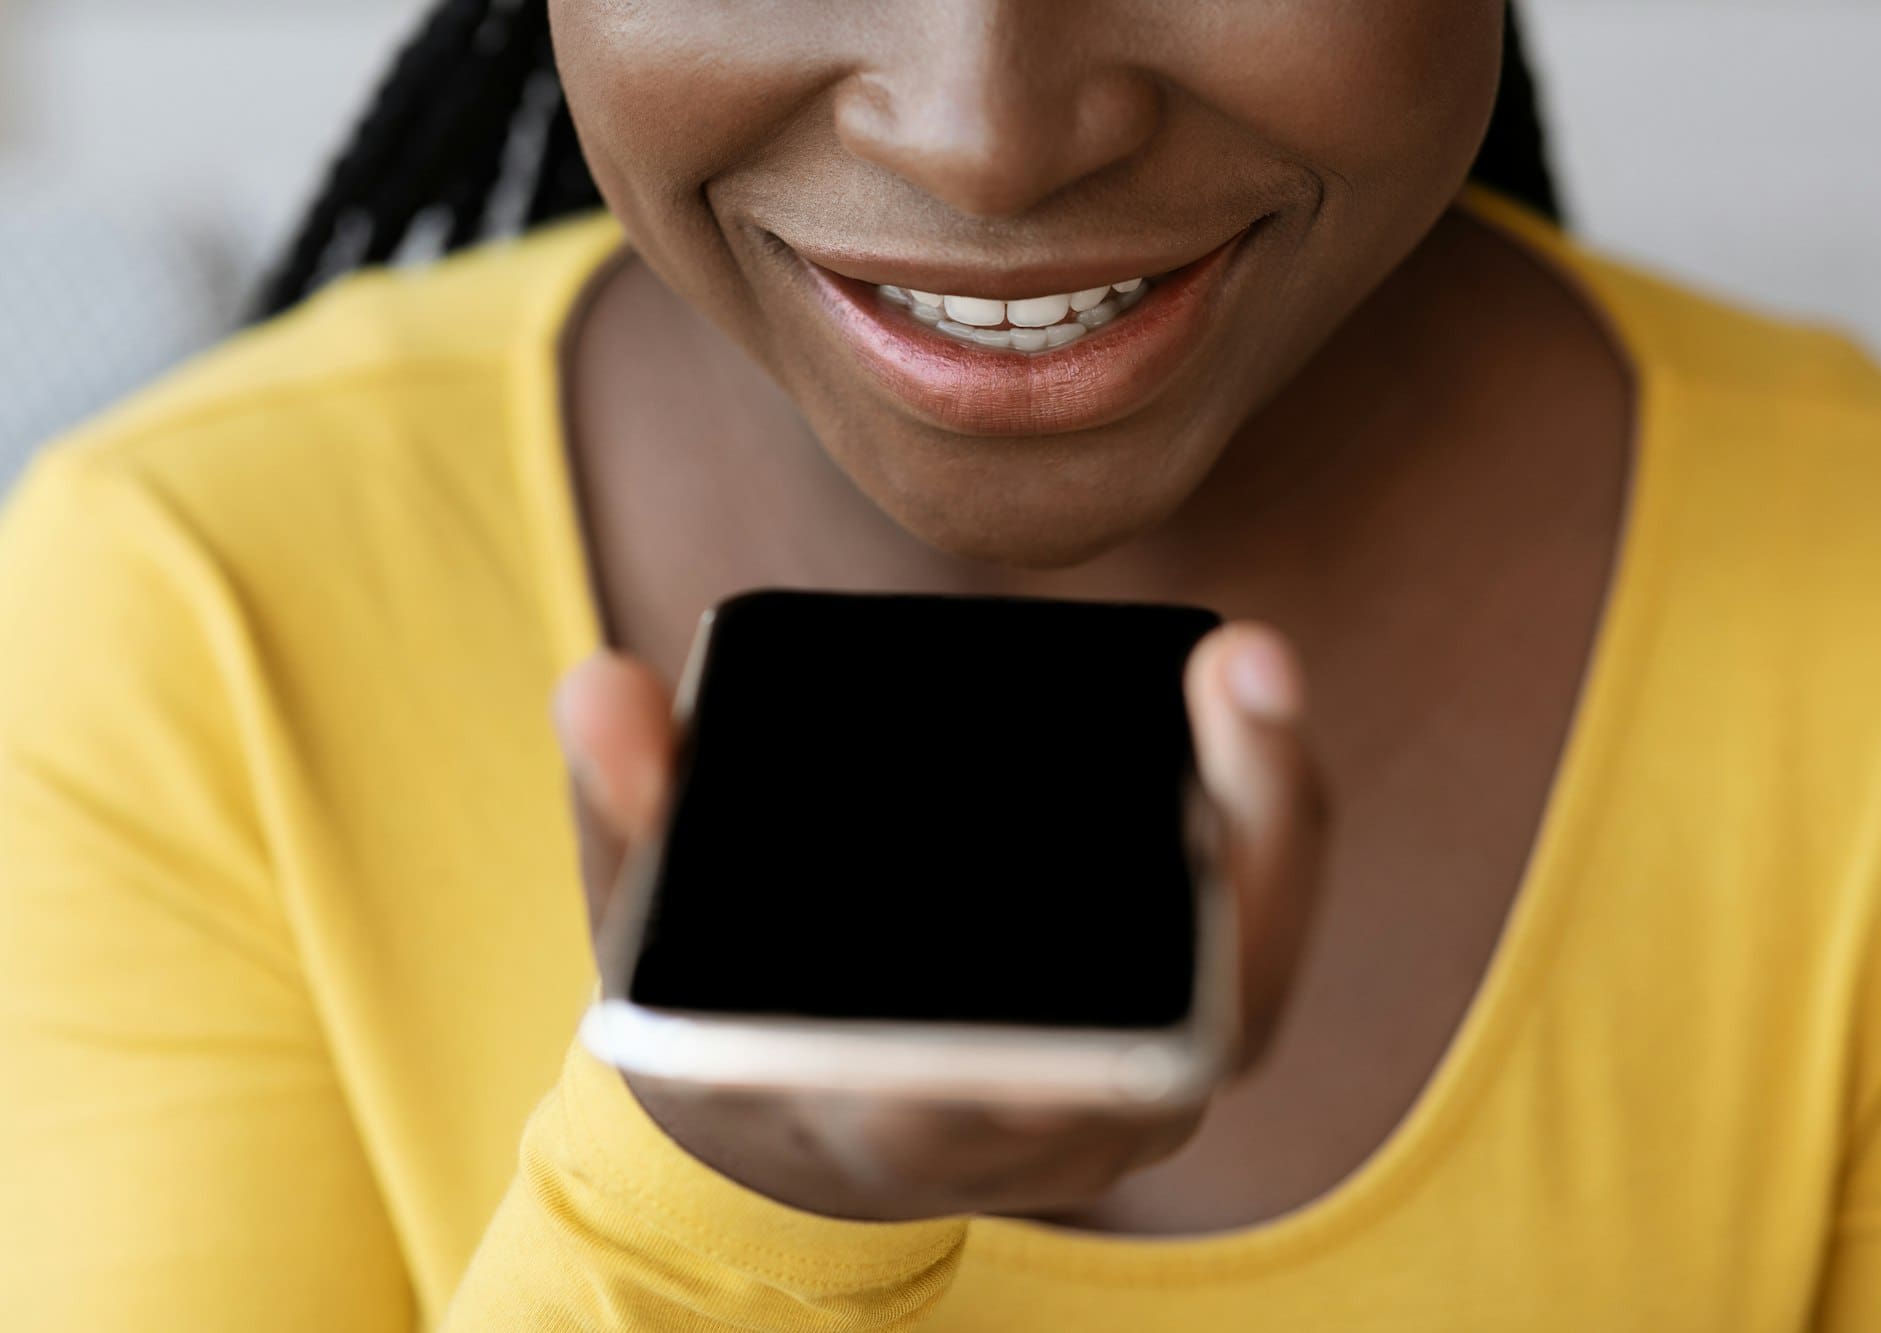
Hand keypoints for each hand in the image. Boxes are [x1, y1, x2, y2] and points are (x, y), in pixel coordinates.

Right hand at [551, 621, 1331, 1220]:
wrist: (786, 1134)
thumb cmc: (720, 1033)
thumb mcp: (646, 935)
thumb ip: (625, 811)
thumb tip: (603, 688)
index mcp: (896, 1125)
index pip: (1014, 1093)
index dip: (1081, 994)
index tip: (1132, 862)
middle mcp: (1038, 1141)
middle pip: (1195, 1022)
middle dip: (1246, 850)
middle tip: (1245, 674)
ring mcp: (1112, 1114)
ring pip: (1239, 986)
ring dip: (1263, 832)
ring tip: (1250, 679)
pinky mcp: (1148, 1063)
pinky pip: (1237, 962)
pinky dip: (1253, 848)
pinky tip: (1246, 729)